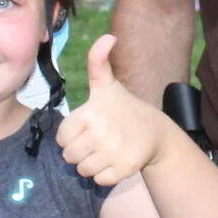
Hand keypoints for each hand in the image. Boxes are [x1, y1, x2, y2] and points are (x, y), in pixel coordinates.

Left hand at [56, 35, 168, 185]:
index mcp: (90, 112)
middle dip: (80, 152)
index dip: (71, 136)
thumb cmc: (124, 108)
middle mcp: (100, 132)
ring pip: (83, 170)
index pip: (61, 138)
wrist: (156, 132)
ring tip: (105, 152)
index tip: (87, 129)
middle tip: (96, 143)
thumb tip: (109, 36)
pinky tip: (114, 161)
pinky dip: (104, 176)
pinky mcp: (124, 168)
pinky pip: (99, 181)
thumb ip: (98, 61)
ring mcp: (113, 151)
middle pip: (69, 157)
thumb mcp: (107, 84)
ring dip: (91, 165)